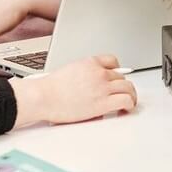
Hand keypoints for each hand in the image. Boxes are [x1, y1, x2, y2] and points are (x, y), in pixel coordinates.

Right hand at [9, 54, 137, 127]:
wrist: (42, 97)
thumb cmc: (49, 89)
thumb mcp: (69, 72)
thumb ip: (85, 75)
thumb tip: (92, 86)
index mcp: (89, 62)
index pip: (113, 61)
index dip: (116, 71)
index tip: (116, 79)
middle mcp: (98, 72)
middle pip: (122, 77)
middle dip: (122, 86)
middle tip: (122, 95)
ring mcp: (102, 86)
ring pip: (128, 88)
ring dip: (130, 96)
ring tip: (127, 104)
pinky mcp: (103, 102)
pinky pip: (126, 100)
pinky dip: (130, 105)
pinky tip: (126, 109)